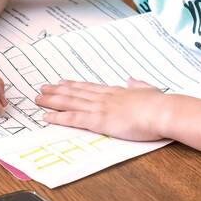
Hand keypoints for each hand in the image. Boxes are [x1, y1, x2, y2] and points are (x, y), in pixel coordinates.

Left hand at [35, 78, 166, 141]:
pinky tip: (46, 116)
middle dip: (57, 91)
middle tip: (42, 89)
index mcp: (116, 91)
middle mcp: (104, 97)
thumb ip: (139, 85)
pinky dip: (58, 117)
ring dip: (52, 101)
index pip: (90, 87)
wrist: (162, 111)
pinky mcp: (99, 120)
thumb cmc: (160, 104)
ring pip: (70, 103)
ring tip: (38, 99)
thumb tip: (132, 79)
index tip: (61, 82)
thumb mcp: (149, 89)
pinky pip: (73, 118)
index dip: (74, 85)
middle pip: (75, 93)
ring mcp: (100, 108)